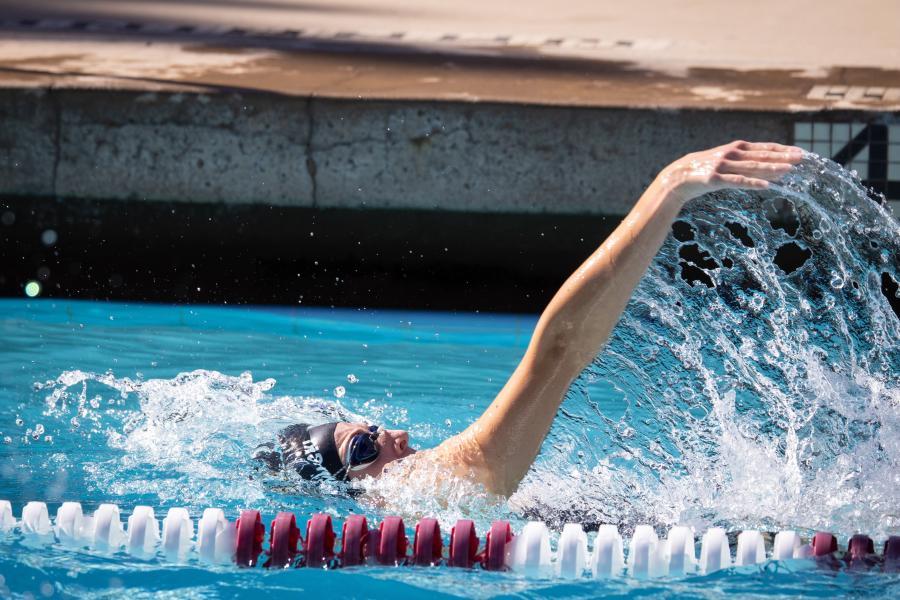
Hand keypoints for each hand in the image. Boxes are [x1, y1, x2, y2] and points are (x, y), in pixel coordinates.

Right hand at [659, 140, 803, 204]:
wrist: (677, 177)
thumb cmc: (705, 170)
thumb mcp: (725, 163)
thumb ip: (745, 164)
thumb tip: (771, 170)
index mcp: (735, 148)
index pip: (764, 147)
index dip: (783, 149)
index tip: (800, 152)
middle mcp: (731, 154)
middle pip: (761, 155)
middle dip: (783, 157)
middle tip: (801, 158)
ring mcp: (723, 166)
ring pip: (752, 167)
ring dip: (772, 168)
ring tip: (789, 170)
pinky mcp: (715, 178)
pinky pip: (737, 181)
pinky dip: (752, 183)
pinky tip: (766, 186)